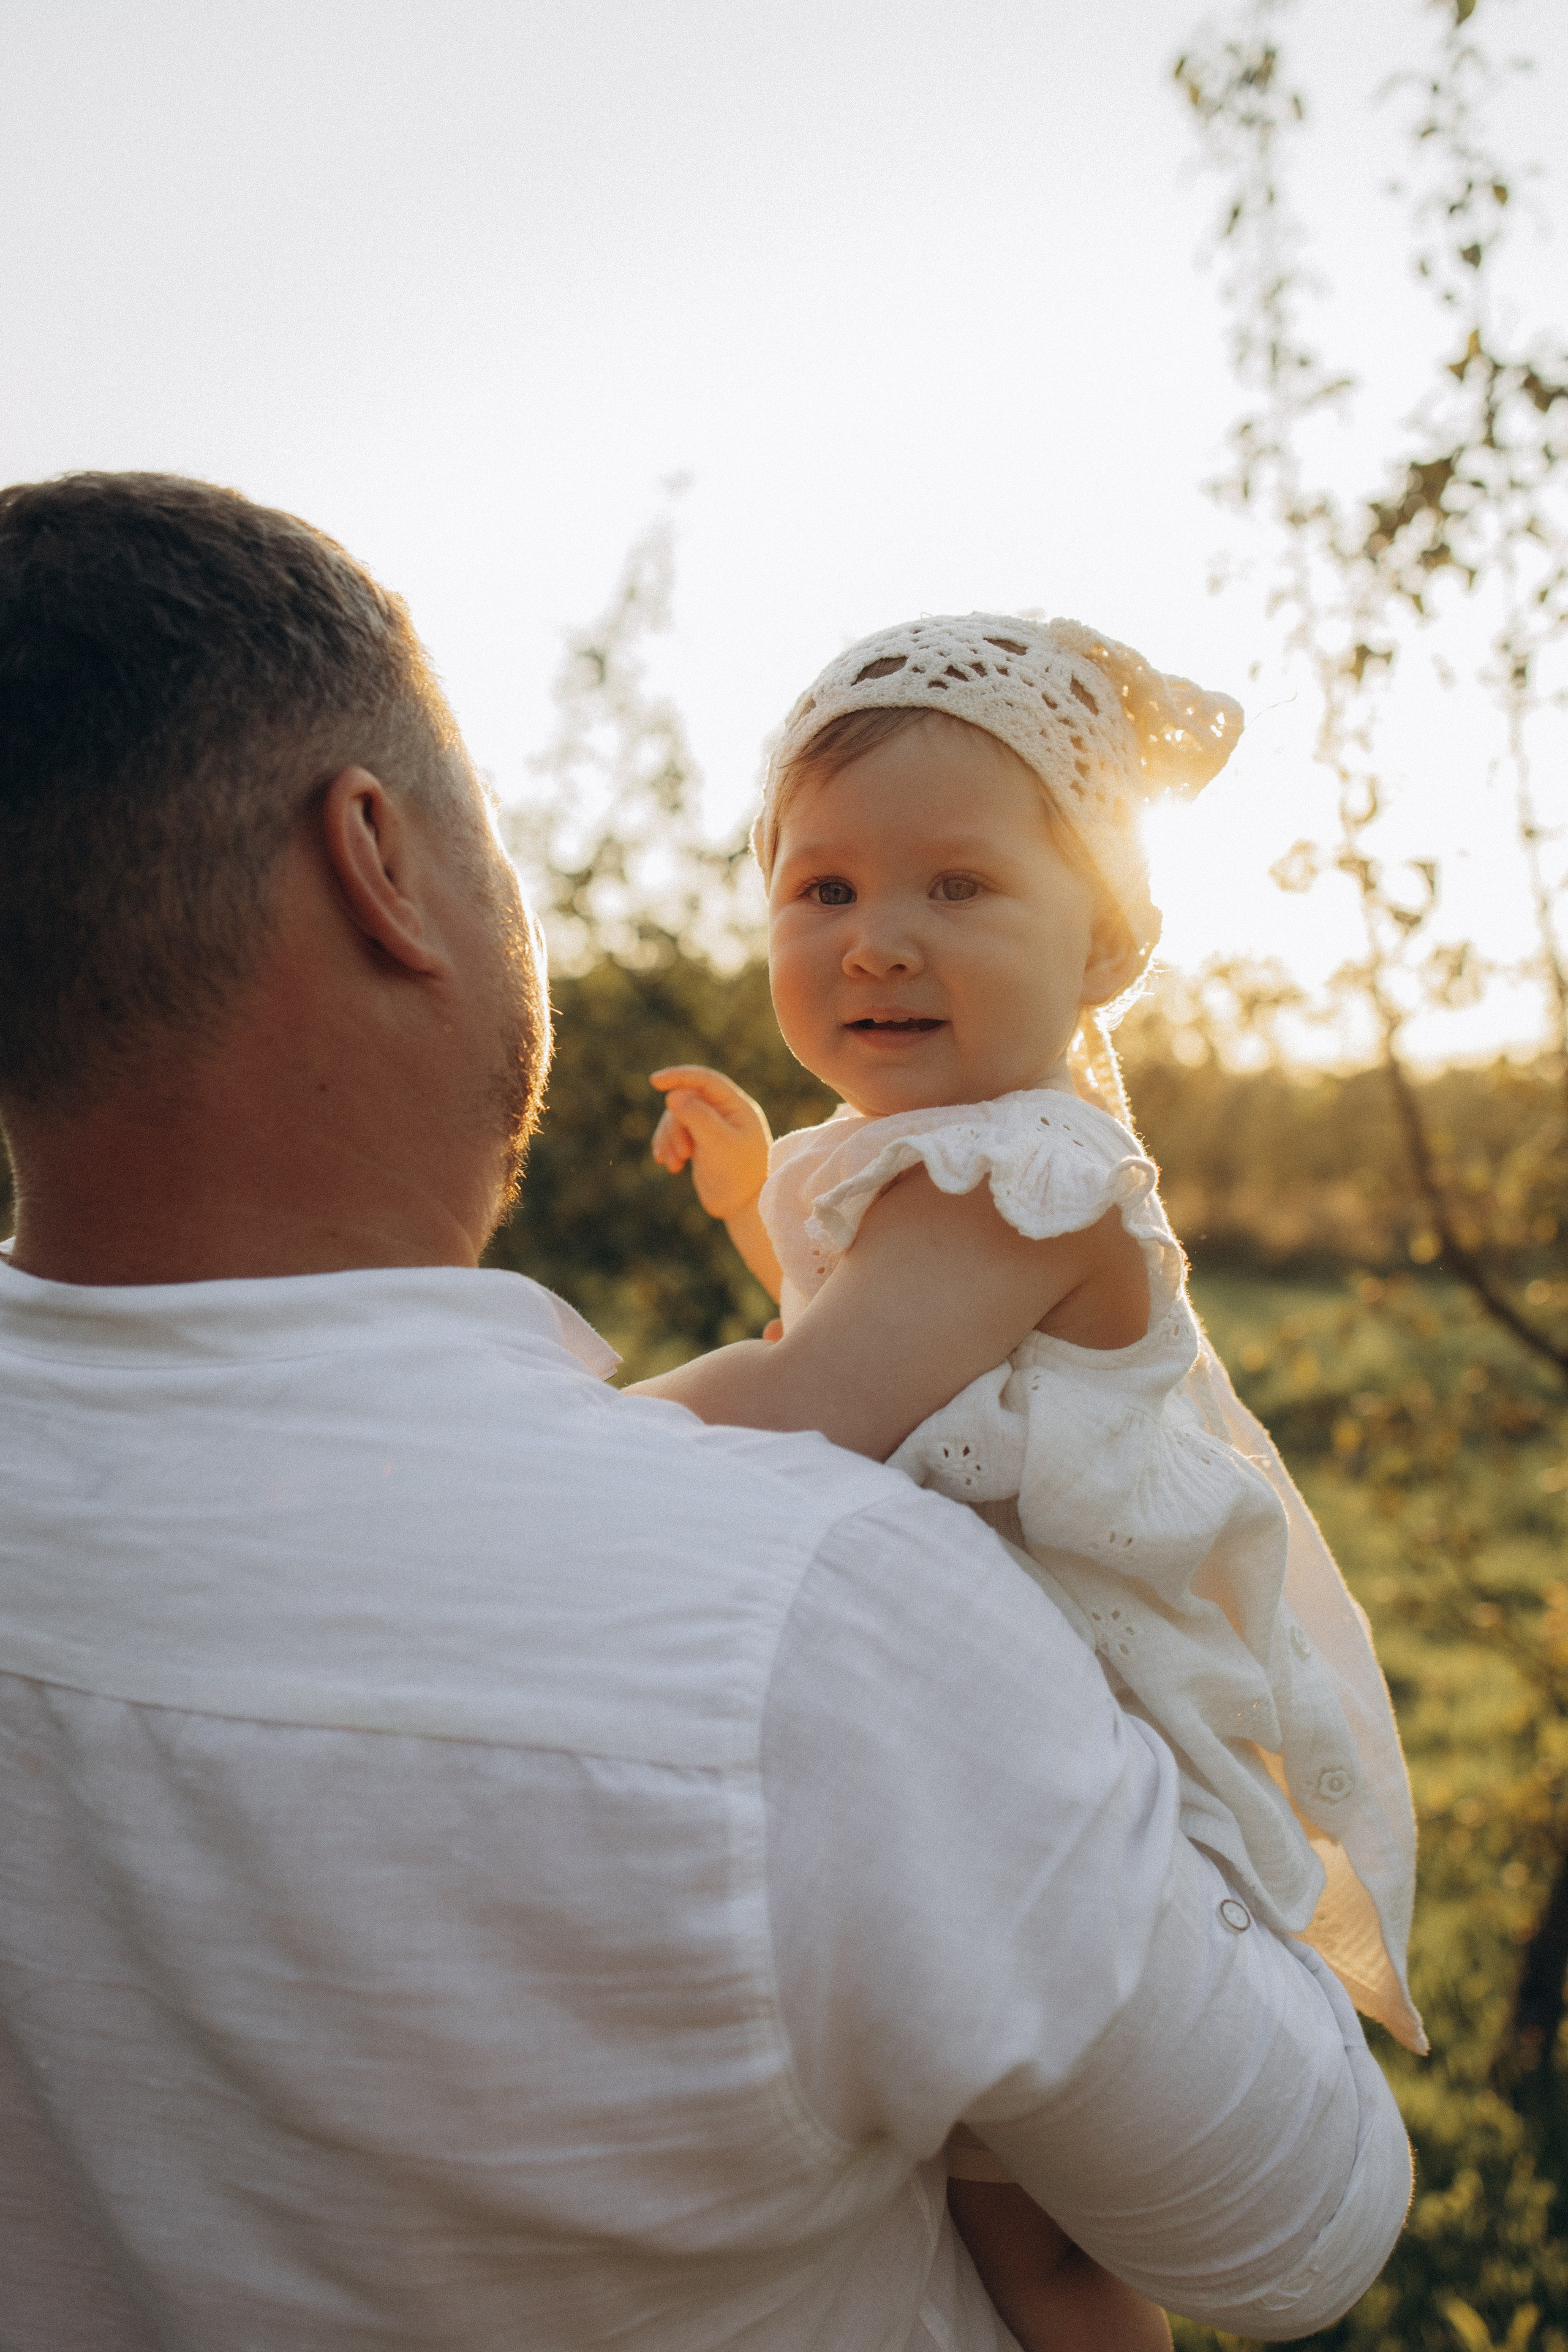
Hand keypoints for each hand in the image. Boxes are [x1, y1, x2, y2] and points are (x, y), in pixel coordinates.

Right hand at [650, 1066, 772, 1222]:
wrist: (744, 1207)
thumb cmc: (739, 1174)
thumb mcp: (719, 1143)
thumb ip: (697, 1117)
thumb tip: (673, 1095)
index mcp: (736, 1107)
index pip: (705, 1081)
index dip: (680, 1076)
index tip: (655, 1082)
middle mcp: (724, 1114)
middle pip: (686, 1102)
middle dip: (675, 1125)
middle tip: (682, 1152)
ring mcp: (710, 1129)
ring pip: (677, 1119)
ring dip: (670, 1139)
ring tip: (675, 1164)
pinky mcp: (699, 1145)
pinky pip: (675, 1135)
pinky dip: (668, 1147)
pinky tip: (669, 1165)